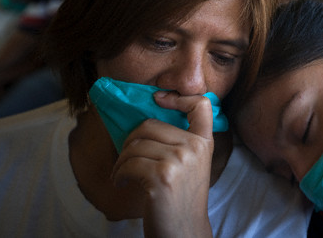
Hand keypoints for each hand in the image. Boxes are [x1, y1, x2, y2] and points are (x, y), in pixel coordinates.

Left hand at [111, 93, 214, 237]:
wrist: (184, 231)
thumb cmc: (181, 199)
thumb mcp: (191, 165)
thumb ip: (180, 142)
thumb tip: (145, 121)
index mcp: (204, 142)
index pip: (201, 104)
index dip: (178, 97)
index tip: (158, 99)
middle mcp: (194, 148)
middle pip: (150, 124)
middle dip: (130, 141)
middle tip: (127, 159)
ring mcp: (178, 162)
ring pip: (134, 144)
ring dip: (121, 161)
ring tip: (122, 174)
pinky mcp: (160, 178)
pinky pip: (128, 164)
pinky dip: (118, 174)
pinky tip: (121, 183)